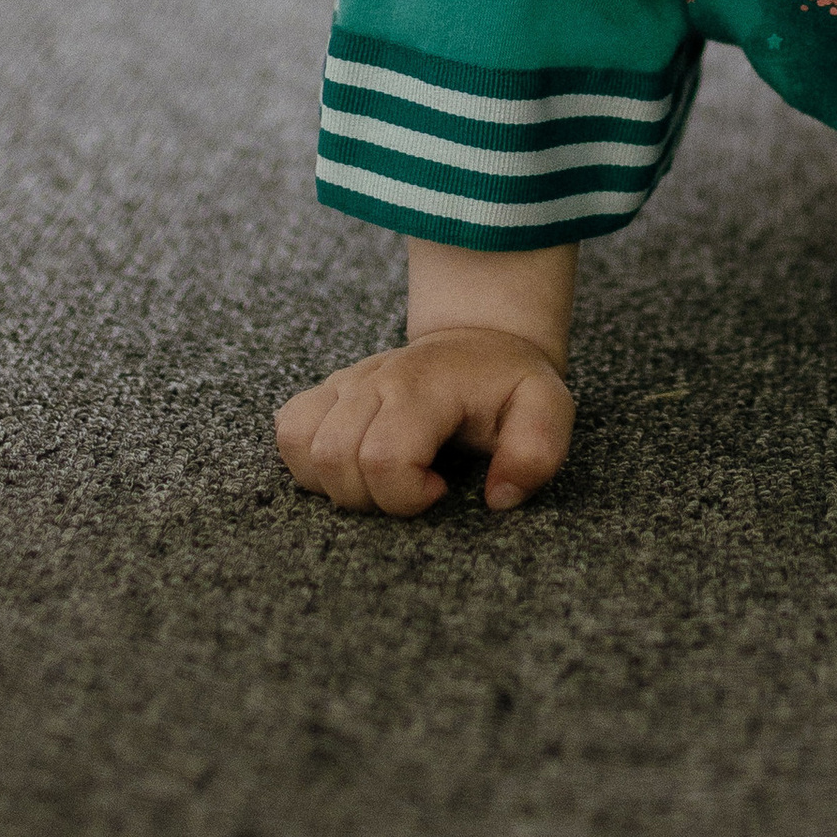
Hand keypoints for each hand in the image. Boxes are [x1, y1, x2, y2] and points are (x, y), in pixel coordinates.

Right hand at [275, 324, 574, 516]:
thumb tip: (498, 498)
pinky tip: (355, 464)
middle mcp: (374, 379)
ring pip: (302, 446)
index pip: (382, 456)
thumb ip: (536, 451)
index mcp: (424, 385)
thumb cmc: (508, 382)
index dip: (406, 495)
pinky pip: (289, 432)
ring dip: (336, 482)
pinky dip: (310, 461)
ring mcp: (345, 383)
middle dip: (370, 497)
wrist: (480, 339)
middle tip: (412, 487)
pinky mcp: (327, 392)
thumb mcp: (546, 408)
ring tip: (383, 478)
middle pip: (334, 458)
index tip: (439, 490)